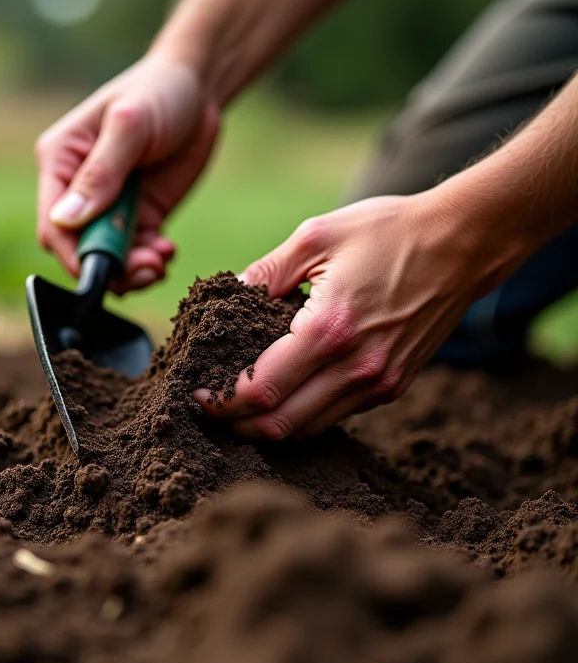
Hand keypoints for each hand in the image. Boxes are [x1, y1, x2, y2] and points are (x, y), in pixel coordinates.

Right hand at [36, 54, 219, 292]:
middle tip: (146, 268)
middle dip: (110, 267)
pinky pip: (138, 252)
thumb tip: (65, 219)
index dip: (74, 255)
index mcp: (61, 162)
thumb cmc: (158, 93)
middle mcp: (79, 190)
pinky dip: (151, 261)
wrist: (200, 90)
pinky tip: (167, 251)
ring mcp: (112, 206)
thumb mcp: (129, 127)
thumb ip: (101, 173)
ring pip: (111, 258)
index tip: (103, 271)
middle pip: (80, 248)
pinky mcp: (141, 216)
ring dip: (133, 270)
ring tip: (160, 260)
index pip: (54, 224)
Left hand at [193, 192, 520, 437]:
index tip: (199, 396)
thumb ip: (264, 273)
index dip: (222, 402)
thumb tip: (225, 297)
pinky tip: (284, 397)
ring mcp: (379, 383)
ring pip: (307, 429)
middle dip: (237, 426)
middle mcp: (357, 368)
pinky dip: (302, 416)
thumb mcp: (316, 237)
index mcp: (329, 329)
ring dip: (267, 427)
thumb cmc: (388, 232)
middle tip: (212, 411)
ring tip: (240, 410)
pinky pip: (335, 417)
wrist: (463, 243)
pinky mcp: (392, 387)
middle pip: (279, 424)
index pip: (259, 390)